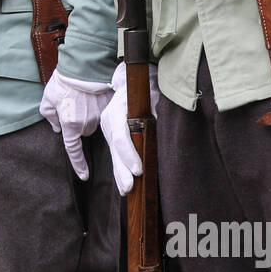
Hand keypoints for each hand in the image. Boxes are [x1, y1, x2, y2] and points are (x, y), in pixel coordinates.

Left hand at [41, 69, 114, 179]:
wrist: (84, 63)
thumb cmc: (64, 81)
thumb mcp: (48, 99)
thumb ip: (49, 116)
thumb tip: (56, 127)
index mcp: (70, 124)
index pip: (74, 150)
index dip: (78, 165)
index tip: (84, 176)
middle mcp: (86, 123)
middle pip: (84, 132)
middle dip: (78, 123)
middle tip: (73, 106)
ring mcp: (99, 115)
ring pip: (93, 122)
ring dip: (88, 114)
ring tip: (82, 98)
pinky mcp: (109, 105)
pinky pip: (102, 112)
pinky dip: (97, 106)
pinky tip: (92, 94)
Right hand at [99, 62, 157, 195]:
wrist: (132, 80)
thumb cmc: (147, 87)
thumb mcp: (155, 94)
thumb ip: (157, 110)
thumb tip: (161, 124)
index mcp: (117, 110)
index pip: (121, 136)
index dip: (129, 154)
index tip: (138, 170)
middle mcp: (109, 121)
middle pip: (115, 150)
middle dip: (122, 171)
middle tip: (130, 188)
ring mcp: (108, 129)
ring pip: (114, 155)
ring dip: (120, 174)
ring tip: (127, 191)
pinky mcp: (112, 135)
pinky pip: (115, 155)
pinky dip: (120, 170)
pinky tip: (124, 186)